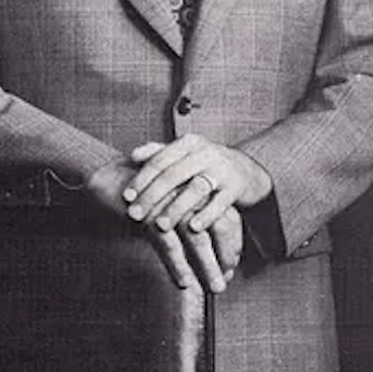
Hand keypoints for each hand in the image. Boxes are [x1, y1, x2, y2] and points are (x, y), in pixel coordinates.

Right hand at [85, 158, 242, 293]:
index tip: (231, 265)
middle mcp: (188, 194)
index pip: (227, 217)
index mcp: (197, 188)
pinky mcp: (149, 216)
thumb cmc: (140, 193)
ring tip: (215, 287)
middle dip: (226, 255)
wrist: (104, 174)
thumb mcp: (168, 204)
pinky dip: (178, 265)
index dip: (232, 243)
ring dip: (208, 266)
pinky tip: (185, 282)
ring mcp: (170, 205)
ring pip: (197, 239)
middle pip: (219, 227)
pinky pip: (168, 244)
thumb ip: (187, 222)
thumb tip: (204, 253)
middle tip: (227, 281)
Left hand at [122, 133, 271, 235]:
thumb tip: (132, 156)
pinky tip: (193, 228)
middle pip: (174, 174)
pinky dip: (206, 215)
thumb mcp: (185, 153)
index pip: (160, 160)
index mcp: (189, 143)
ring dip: (176, 208)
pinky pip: (220, 203)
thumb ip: (159, 153)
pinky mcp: (236, 187)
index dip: (141, 179)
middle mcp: (206, 153)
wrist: (246, 170)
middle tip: (135, 215)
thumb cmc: (206, 164)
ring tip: (160, 225)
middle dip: (152, 196)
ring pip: (196, 189)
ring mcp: (223, 170)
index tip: (126, 197)